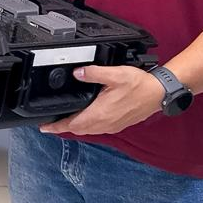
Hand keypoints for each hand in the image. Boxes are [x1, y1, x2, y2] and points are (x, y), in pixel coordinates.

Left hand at [40, 65, 164, 135]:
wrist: (159, 94)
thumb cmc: (139, 85)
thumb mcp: (114, 74)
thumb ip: (93, 73)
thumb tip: (77, 72)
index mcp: (100, 113)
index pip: (72, 124)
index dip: (56, 127)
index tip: (44, 128)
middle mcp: (105, 123)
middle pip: (78, 130)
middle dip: (63, 127)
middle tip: (50, 124)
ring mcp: (112, 125)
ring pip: (88, 130)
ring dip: (75, 127)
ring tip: (65, 122)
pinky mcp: (119, 124)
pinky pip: (98, 129)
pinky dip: (88, 126)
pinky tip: (86, 119)